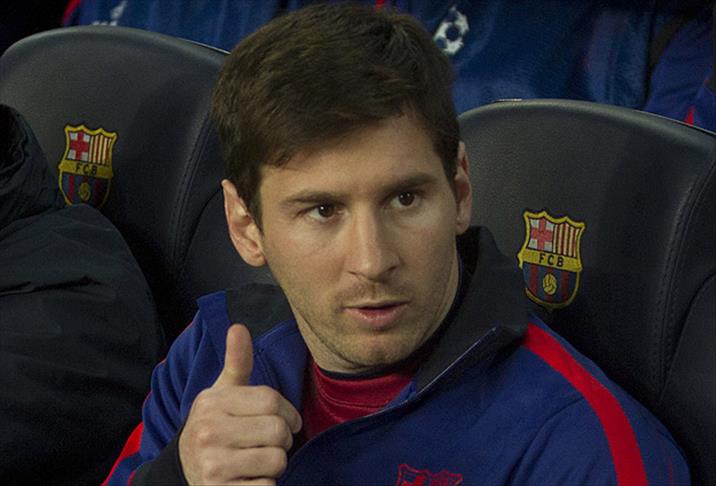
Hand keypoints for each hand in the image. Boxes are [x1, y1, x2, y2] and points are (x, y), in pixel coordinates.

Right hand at [179, 324, 301, 484]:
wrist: (184, 470)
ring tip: (257, 461)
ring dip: (275, 464)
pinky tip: (249, 479)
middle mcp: (208, 432)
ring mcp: (213, 465)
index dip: (288, 412)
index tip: (285, 421)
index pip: (272, 400)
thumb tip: (239, 326)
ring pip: (277, 460)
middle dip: (283, 440)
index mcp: (213, 403)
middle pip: (278, 431)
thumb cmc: (214, 426)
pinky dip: (266, 485)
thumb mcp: (221, 393)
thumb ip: (236, 363)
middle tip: (270, 443)